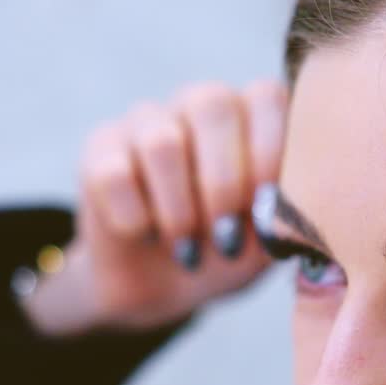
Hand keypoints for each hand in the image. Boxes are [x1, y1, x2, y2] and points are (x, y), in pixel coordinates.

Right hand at [23, 81, 288, 335]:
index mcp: (251, 115)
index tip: (265, 210)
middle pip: (211, 104)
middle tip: (225, 239)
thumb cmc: (226, 254)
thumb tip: (281, 204)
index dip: (270, 152)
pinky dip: (136, 220)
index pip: (266, 97)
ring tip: (187, 249)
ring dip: (179, 210)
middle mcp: (198, 104)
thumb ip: (286, 213)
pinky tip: (146, 236)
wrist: (161, 287)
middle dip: (222, 183)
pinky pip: (115, 174)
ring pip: (162, 141)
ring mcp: (146, 121)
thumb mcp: (268, 241)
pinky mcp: (99, 150)